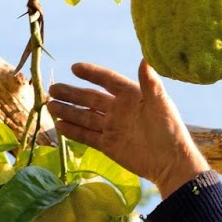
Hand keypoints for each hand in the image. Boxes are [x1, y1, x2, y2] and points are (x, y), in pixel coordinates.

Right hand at [48, 60, 209, 198]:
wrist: (171, 163)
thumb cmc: (170, 131)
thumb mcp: (161, 105)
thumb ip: (150, 83)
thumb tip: (146, 58)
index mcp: (131, 96)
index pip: (107, 80)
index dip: (92, 74)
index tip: (75, 68)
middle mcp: (119, 110)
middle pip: (90, 98)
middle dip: (71, 93)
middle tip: (53, 89)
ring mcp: (112, 128)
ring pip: (85, 117)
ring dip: (68, 111)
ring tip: (50, 106)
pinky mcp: (109, 145)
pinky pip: (87, 136)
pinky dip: (74, 131)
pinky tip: (59, 127)